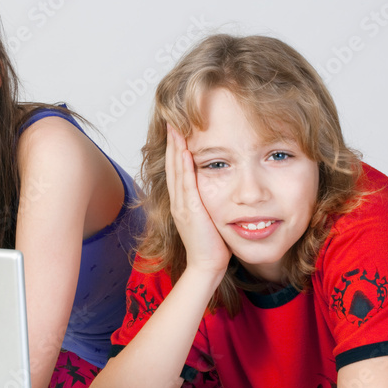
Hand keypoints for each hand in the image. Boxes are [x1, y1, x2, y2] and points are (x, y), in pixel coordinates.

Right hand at [165, 125, 230, 278]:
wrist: (206, 265)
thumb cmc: (211, 245)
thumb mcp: (208, 217)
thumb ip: (208, 201)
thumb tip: (216, 188)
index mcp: (181, 201)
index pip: (176, 169)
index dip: (174, 149)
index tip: (176, 130)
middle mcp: (178, 201)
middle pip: (172, 165)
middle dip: (171, 142)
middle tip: (171, 121)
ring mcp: (181, 205)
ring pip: (176, 171)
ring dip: (175, 148)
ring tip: (175, 128)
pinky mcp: (190, 210)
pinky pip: (185, 183)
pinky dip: (183, 166)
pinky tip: (185, 151)